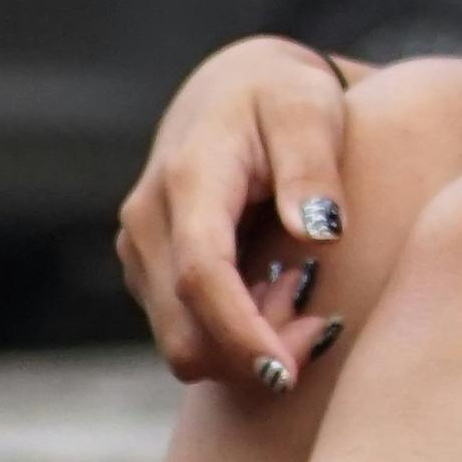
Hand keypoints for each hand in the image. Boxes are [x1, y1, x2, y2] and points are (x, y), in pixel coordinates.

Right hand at [116, 32, 354, 392]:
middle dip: (253, 355)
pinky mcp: (148, 273)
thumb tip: (320, 234)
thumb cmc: (282, 98)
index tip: (289, 372)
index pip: (201, 275)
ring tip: (302, 295)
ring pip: (184, 343)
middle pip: (185, 332)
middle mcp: (148, 221)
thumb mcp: (308, 111)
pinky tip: (276, 296)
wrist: (233, 88)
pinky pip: (186, 333)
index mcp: (188, 179)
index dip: (241, 335)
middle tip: (321, 326)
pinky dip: (233, 337)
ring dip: (246, 348)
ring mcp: (141, 251)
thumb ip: (313, 169)